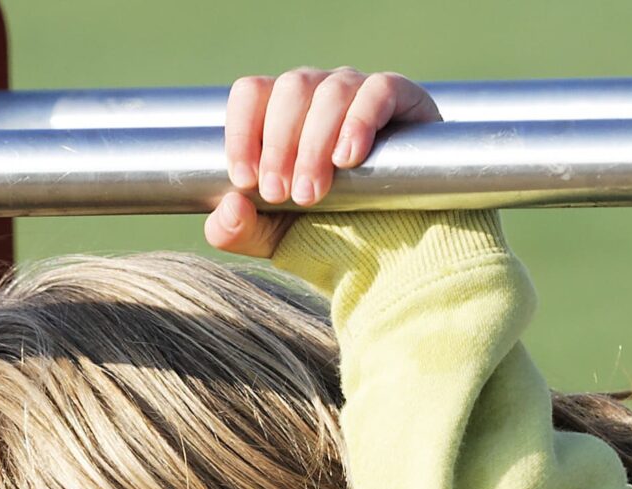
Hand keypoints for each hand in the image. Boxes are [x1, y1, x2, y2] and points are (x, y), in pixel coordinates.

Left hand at [206, 68, 443, 257]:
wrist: (399, 257)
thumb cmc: (334, 237)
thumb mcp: (275, 240)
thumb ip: (238, 230)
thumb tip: (228, 206)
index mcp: (284, 115)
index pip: (252, 93)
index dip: (241, 131)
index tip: (244, 180)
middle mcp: (320, 95)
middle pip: (291, 88)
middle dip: (280, 146)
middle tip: (282, 195)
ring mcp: (361, 93)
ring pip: (330, 91)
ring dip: (315, 143)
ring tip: (313, 194)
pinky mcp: (404, 101)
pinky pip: (378, 91)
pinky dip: (359, 121)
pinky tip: (349, 158)